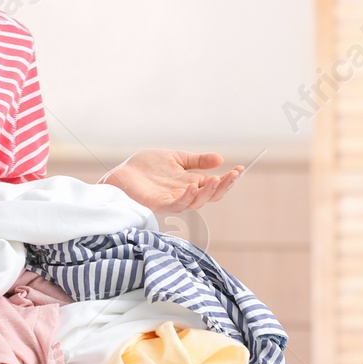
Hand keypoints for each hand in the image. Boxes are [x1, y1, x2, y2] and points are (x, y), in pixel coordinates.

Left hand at [97, 149, 244, 214]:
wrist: (122, 174)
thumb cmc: (146, 167)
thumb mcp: (175, 158)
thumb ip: (196, 161)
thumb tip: (220, 159)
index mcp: (190, 184)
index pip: (214, 185)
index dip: (228, 179)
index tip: (240, 169)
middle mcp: (185, 194)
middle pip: (210, 196)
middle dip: (223, 186)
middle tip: (233, 175)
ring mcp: (173, 201)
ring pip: (196, 202)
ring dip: (207, 192)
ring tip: (216, 180)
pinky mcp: (159, 205)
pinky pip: (176, 204)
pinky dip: (186, 197)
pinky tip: (192, 187)